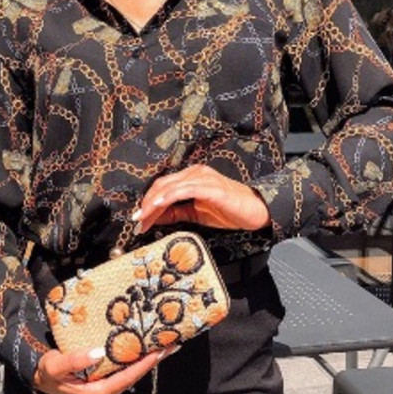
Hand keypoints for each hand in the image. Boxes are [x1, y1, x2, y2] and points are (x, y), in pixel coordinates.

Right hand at [33, 346, 173, 393]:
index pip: (125, 378)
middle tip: (170, 345)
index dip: (142, 365)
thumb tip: (98, 352)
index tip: (157, 352)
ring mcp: (106, 392)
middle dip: (151, 362)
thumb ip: (74, 360)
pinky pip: (125, 373)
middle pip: (133, 377)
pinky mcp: (106, 385)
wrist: (42, 379)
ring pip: (131, 376)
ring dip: (146, 361)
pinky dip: (136, 362)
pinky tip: (146, 350)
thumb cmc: (48, 372)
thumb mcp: (56, 365)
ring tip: (163, 345)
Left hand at [134, 163, 269, 235]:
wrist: (255, 212)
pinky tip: (159, 205)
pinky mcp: (210, 186)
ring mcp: (203, 178)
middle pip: (162, 185)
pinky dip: (169, 196)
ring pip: (170, 187)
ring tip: (143, 217)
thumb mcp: (196, 214)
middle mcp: (195, 173)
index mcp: (191, 177)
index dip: (147, 202)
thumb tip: (155, 217)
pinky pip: (185, 189)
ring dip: (153, 203)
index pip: (162, 187)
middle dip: (146, 204)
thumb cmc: (228, 211)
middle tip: (137, 220)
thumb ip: (176, 213)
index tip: (138, 219)